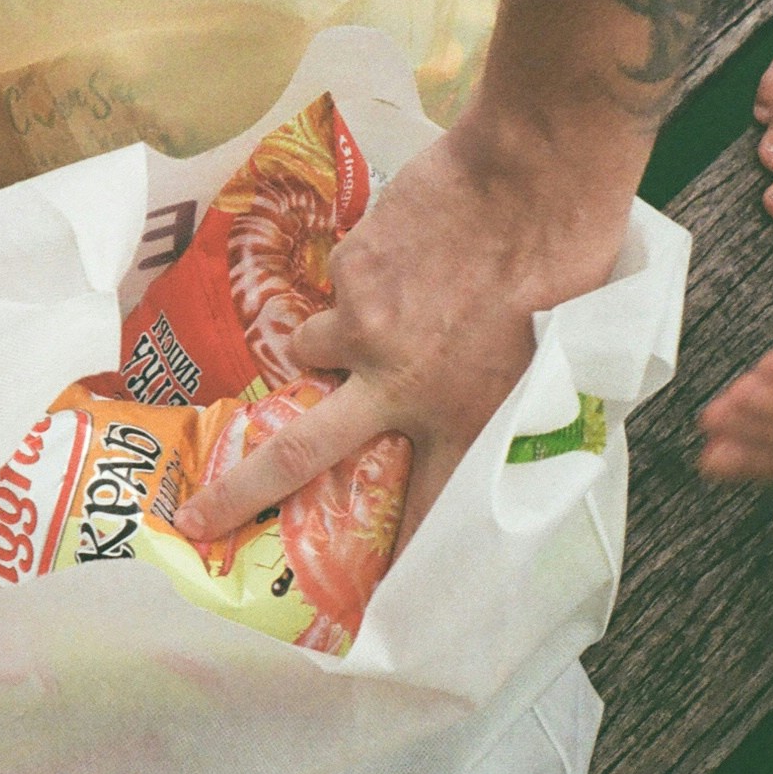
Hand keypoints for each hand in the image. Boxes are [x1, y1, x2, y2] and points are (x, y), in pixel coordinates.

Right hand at [169, 106, 635, 547]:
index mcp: (465, 418)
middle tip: (196, 520)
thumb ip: (514, 401)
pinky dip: (361, 285)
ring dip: (327, 348)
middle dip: (240, 494)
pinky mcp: (353, 268)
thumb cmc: (576, 261)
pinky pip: (339, 288)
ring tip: (364, 326)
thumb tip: (501, 418)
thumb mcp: (563, 358)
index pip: (419, 511)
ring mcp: (365, 325)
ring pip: (310, 353)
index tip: (361, 603)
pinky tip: (405, 258)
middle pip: (298, 456)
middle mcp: (402, 383)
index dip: (390, 560)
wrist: (541, 170)